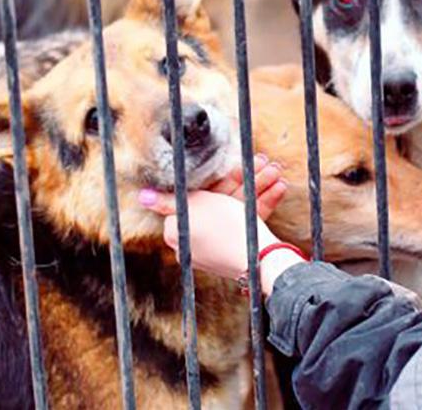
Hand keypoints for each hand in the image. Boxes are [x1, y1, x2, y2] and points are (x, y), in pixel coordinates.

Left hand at [139, 155, 289, 282]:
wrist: (258, 259)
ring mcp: (219, 244)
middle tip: (263, 162)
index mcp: (179, 231)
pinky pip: (247, 221)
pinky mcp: (239, 247)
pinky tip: (279, 188)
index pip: (196, 197)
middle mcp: (197, 239)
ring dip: (258, 186)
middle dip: (244, 179)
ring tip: (276, 171)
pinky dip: (262, 204)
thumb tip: (142, 197)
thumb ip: (168, 200)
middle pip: (219, 200)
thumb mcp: (195, 205)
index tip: (235, 165)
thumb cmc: (222, 228)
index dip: (218, 178)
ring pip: (238, 208)